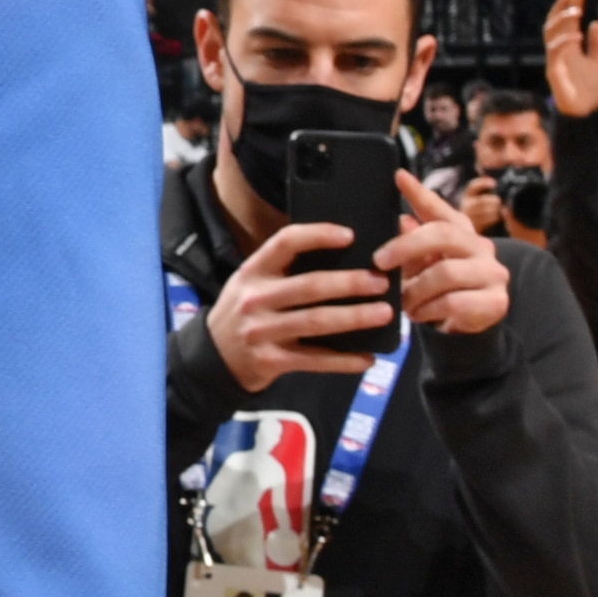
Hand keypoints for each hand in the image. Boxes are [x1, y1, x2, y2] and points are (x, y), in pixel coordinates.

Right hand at [206, 210, 398, 392]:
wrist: (213, 358)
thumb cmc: (244, 312)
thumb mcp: (251, 283)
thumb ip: (284, 271)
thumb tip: (342, 257)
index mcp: (253, 271)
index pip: (285, 243)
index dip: (318, 236)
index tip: (350, 236)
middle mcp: (256, 298)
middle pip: (309, 286)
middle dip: (350, 283)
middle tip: (380, 282)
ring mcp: (262, 331)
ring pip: (316, 322)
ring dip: (354, 318)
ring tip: (384, 313)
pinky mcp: (272, 360)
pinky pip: (314, 360)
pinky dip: (344, 360)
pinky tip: (367, 357)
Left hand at [373, 172, 510, 337]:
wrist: (469, 325)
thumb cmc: (440, 289)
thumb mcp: (424, 265)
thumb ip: (414, 244)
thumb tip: (402, 221)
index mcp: (461, 233)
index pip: (440, 209)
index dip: (420, 193)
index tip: (399, 177)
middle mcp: (481, 247)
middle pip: (442, 235)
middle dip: (406, 247)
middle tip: (380, 261)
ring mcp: (492, 273)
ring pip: (445, 273)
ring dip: (415, 290)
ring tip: (402, 302)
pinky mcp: (495, 301)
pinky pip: (453, 302)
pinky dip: (429, 310)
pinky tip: (419, 314)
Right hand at [542, 0, 597, 117]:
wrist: (588, 115)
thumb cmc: (591, 91)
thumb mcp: (597, 62)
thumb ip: (596, 44)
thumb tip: (596, 22)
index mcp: (568, 48)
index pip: (565, 21)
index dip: (570, 5)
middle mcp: (558, 52)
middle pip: (554, 23)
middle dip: (563, 6)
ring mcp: (554, 62)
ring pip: (551, 36)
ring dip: (563, 21)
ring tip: (578, 11)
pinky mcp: (554, 73)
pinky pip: (556, 54)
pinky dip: (565, 42)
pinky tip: (577, 34)